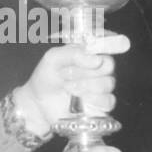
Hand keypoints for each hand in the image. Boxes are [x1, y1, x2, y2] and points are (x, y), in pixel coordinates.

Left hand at [15, 31, 130, 134]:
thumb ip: (73, 54)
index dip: (111, 46)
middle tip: (66, 73)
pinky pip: (108, 101)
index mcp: (89, 54)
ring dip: (85, 84)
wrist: (38, 103)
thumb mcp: (53, 58)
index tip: (112, 47)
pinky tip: (79, 99)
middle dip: (86, 69)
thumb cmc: (47, 77)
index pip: (107, 46)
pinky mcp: (100, 106)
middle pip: (108, 64)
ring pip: (108, 83)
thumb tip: (96, 59)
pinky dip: (94, 99)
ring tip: (67, 86)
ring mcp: (101, 88)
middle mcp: (98, 69)